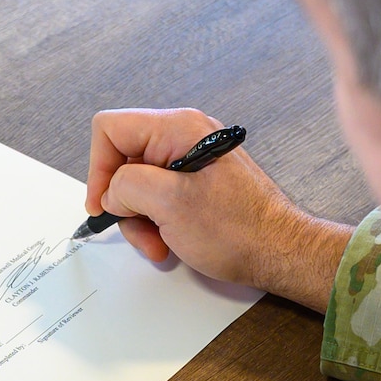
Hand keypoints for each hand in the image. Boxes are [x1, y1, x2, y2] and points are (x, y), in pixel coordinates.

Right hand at [85, 108, 354, 310]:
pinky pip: (161, 195)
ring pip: (140, 182)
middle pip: (124, 158)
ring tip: (160, 243)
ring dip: (141, 218)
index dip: (98, 167)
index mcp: (179, 128)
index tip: (104, 204)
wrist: (282, 252)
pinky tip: (172, 241)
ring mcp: (194, 159)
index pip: (111, 128)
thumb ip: (127, 185)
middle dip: (124, 201)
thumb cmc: (239, 230)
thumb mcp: (169, 204)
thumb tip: (112, 189)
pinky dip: (158, 220)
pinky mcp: (200, 182)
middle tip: (140, 231)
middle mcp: (185, 136)